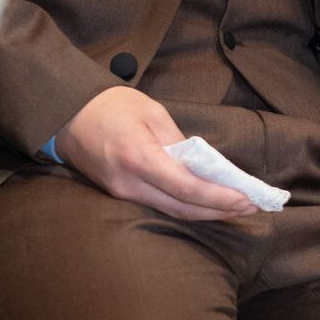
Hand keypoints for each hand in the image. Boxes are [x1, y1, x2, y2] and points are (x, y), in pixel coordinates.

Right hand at [55, 86, 256, 221]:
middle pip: (182, 208)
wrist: (68, 116)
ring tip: (236, 208)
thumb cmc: (113, 106)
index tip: (245, 199)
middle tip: (250, 207)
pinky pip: (159, 206)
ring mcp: (122, 194)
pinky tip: (206, 203)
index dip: (219, 197)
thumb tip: (203, 165)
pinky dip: (186, 206)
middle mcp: (130, 184)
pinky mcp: (119, 195)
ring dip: (205, 212)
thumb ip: (179, 141)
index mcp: (139, 158)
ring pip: (171, 212)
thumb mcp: (153, 113)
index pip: (187, 187)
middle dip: (219, 210)